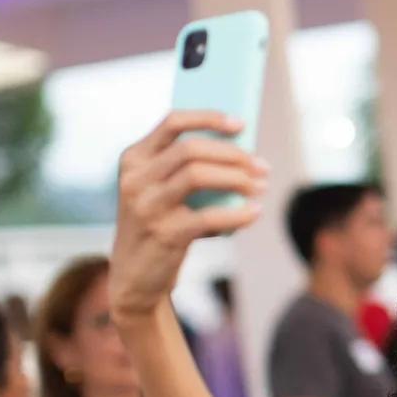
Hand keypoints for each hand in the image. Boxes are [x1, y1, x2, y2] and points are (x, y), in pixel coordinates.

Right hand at [110, 112, 267, 323]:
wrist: (136, 277)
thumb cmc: (161, 225)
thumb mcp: (164, 192)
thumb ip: (190, 169)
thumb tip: (246, 155)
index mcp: (134, 159)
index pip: (172, 122)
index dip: (209, 118)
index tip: (241, 124)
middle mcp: (135, 179)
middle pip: (191, 149)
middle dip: (234, 155)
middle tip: (262, 167)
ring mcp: (146, 206)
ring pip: (198, 175)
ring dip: (237, 179)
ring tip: (260, 187)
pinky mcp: (163, 234)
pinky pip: (209, 217)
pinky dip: (238, 214)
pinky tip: (255, 213)